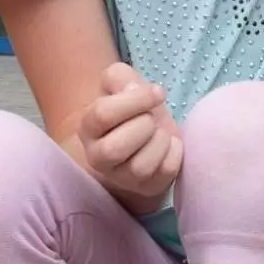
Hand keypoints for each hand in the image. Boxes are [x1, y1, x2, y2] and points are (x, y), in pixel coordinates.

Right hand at [78, 63, 182, 203]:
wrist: (146, 138)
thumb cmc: (132, 110)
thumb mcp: (121, 84)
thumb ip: (119, 77)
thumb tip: (134, 90)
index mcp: (88, 128)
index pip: (103, 115)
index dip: (136, 100)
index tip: (157, 93)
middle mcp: (98, 157)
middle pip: (114, 149)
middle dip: (143, 126)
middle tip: (152, 119)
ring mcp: (123, 177)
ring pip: (141, 166)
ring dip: (160, 141)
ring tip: (160, 132)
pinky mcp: (148, 187)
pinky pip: (165, 171)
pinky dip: (175, 152)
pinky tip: (171, 145)